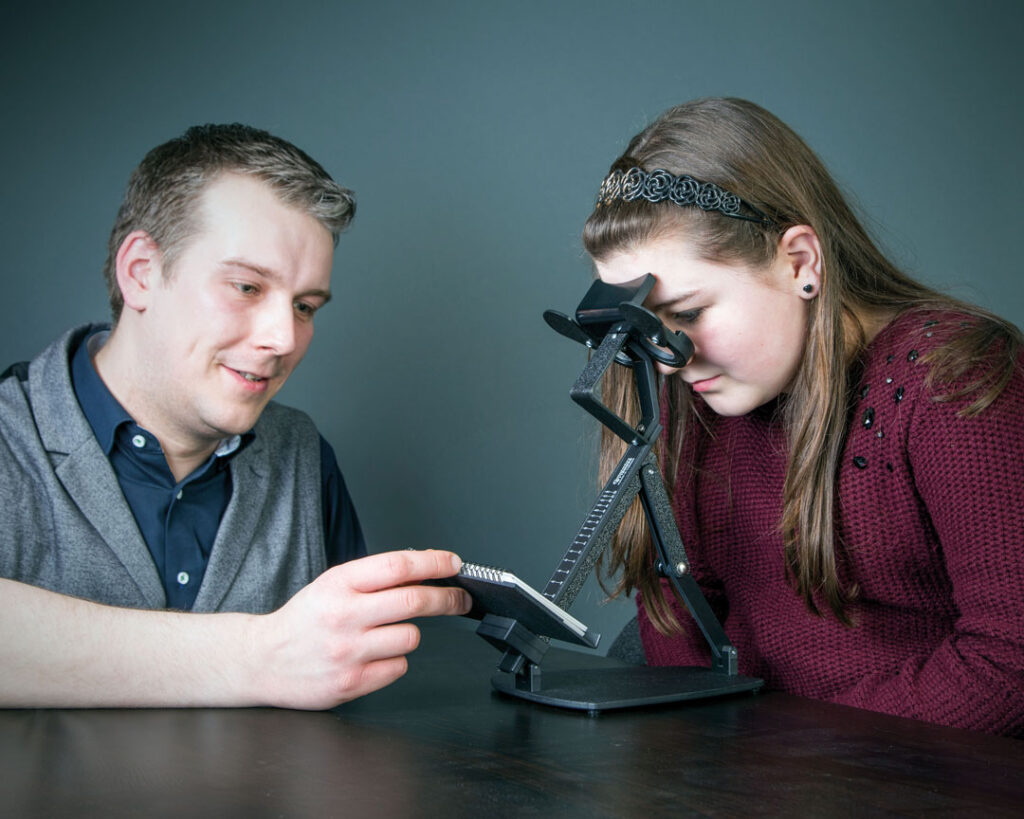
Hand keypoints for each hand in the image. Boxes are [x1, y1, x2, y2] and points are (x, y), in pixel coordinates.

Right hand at [250, 549, 470, 708]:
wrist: (262, 660)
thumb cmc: (303, 620)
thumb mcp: (331, 585)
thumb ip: (373, 578)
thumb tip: (424, 570)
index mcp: (338, 584)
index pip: (398, 566)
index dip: (433, 562)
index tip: (454, 563)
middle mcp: (343, 615)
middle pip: (414, 601)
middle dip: (447, 598)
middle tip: (460, 598)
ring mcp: (348, 652)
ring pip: (411, 637)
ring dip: (409, 634)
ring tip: (386, 634)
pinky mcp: (351, 683)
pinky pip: (398, 667)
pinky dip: (394, 660)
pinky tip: (373, 656)